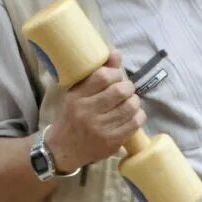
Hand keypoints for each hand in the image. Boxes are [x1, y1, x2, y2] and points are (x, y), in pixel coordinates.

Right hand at [46, 50, 144, 171]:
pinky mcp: (111, 142)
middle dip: (128, 87)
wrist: (63, 148)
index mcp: (77, 97)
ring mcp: (100, 128)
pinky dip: (138, 115)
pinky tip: (133, 114)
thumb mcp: (77, 94)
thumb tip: (117, 53)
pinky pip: (134, 124)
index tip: (116, 76)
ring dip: (134, 101)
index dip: (116, 73)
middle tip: (126, 89)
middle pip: (120, 91)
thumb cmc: (71, 116)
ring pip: (130, 107)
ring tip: (129, 101)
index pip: (103, 77)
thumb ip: (98, 74)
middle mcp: (87, 112)